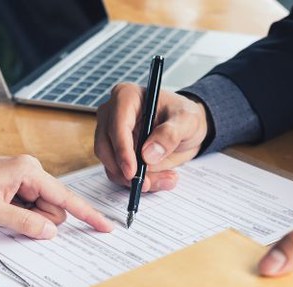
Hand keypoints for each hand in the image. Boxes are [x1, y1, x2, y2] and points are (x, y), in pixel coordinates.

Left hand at [0, 156, 112, 238]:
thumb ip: (24, 223)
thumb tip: (50, 232)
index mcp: (28, 171)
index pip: (65, 197)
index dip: (87, 214)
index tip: (106, 226)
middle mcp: (32, 171)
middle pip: (54, 208)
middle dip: (39, 220)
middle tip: (8, 216)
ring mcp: (26, 178)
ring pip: (44, 211)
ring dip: (28, 218)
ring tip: (1, 210)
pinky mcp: (20, 185)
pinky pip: (32, 207)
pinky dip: (22, 214)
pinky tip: (3, 209)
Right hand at [94, 83, 208, 191]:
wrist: (186, 129)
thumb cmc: (184, 117)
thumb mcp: (187, 121)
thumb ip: (170, 134)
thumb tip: (148, 154)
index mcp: (126, 97)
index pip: (116, 125)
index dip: (122, 150)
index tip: (132, 171)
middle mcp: (112, 115)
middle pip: (105, 147)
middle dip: (124, 170)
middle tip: (147, 183)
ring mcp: (111, 136)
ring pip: (111, 165)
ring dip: (135, 180)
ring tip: (165, 179)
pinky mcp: (116, 155)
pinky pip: (119, 174)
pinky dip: (138, 182)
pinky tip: (159, 180)